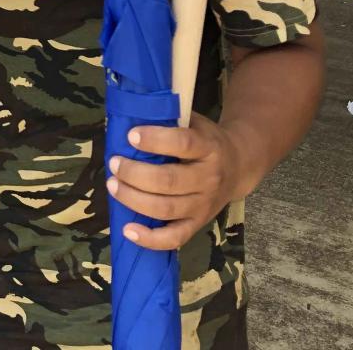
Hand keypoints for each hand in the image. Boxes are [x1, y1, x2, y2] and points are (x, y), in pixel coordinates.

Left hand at [107, 114, 243, 250]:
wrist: (239, 167)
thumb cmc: (206, 140)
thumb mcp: (196, 122)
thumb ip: (170, 119)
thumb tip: (130, 113)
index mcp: (209, 147)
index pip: (183, 143)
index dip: (156, 140)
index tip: (131, 135)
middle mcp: (208, 178)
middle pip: (169, 181)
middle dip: (135, 173)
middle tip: (114, 164)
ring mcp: (204, 205)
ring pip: (166, 208)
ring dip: (134, 199)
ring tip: (113, 186)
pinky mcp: (198, 224)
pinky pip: (175, 238)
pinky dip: (150, 239)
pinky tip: (128, 230)